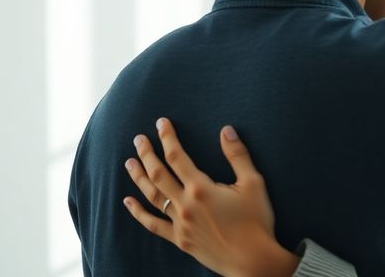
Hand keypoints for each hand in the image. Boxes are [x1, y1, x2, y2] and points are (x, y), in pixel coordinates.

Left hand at [123, 119, 298, 276]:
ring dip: (138, 178)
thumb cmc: (256, 221)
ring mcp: (180, 223)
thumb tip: (226, 130)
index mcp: (201, 188)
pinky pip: (153, 225)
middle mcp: (185, 204)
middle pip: (158, 174)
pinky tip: (128, 202)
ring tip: (129, 162)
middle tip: (138, 139)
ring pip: (152, 196)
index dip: (167, 137)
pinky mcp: (180, 239)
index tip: (161, 123)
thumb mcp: (254, 183)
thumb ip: (237, 155)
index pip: (177, 156)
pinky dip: (139, 213)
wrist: (253, 260)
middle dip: (147, 154)